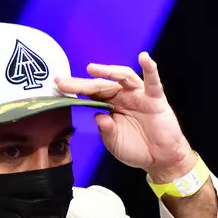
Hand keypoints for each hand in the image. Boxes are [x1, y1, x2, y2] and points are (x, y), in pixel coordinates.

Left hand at [54, 52, 194, 181]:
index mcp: (111, 106)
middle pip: (102, 85)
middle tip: (65, 82)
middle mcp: (123, 97)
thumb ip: (106, 130)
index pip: (90, 94)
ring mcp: (139, 95)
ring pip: (123, 77)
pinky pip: (153, 82)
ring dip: (109, 71)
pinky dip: (150, 69)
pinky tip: (144, 58)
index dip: (75, 90)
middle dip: (83, 83)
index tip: (58, 86)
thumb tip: (99, 116)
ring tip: (93, 69)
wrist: (160, 159)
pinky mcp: (155, 99)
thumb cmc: (137, 149)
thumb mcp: (114, 142)